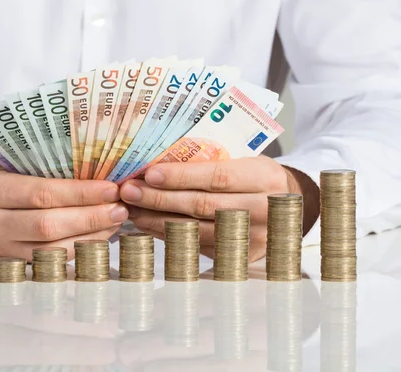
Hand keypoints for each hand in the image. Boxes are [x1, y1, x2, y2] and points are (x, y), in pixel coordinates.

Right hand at [0, 154, 127, 258]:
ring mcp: (0, 247)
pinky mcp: (12, 261)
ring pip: (52, 250)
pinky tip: (100, 234)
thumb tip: (101, 169)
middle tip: (120, 208)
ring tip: (116, 221)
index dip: (80, 194)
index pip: (42, 194)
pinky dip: (81, 248)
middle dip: (91, 218)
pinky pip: (52, 260)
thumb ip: (48, 165)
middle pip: (48, 226)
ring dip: (91, 237)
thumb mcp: (13, 158)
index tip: (111, 188)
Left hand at [119, 156, 318, 260]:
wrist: (288, 208)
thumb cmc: (256, 178)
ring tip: (131, 208)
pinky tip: (148, 224)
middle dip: (160, 198)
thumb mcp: (245, 160)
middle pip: (202, 206)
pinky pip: (196, 246)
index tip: (149, 173)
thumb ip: (211, 162)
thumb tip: (157, 162)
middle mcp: (262, 211)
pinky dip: (168, 234)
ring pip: (196, 231)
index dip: (181, 177)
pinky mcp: (239, 257)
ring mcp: (252, 239)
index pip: (217, 177)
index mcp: (265, 179)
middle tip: (128, 190)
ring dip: (157, 220)